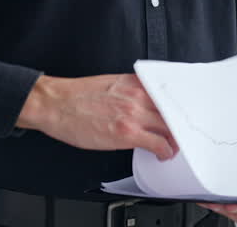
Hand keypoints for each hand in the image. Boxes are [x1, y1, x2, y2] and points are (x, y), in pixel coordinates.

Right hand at [16, 74, 178, 159]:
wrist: (54, 104)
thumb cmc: (75, 97)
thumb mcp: (109, 85)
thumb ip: (130, 91)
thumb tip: (144, 103)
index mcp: (133, 82)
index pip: (167, 94)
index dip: (178, 108)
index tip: (181, 116)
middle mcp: (136, 96)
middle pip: (172, 111)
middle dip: (179, 125)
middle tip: (182, 134)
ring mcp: (133, 114)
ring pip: (169, 127)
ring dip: (175, 140)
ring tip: (173, 147)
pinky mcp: (127, 133)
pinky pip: (158, 143)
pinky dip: (165, 151)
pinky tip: (163, 154)